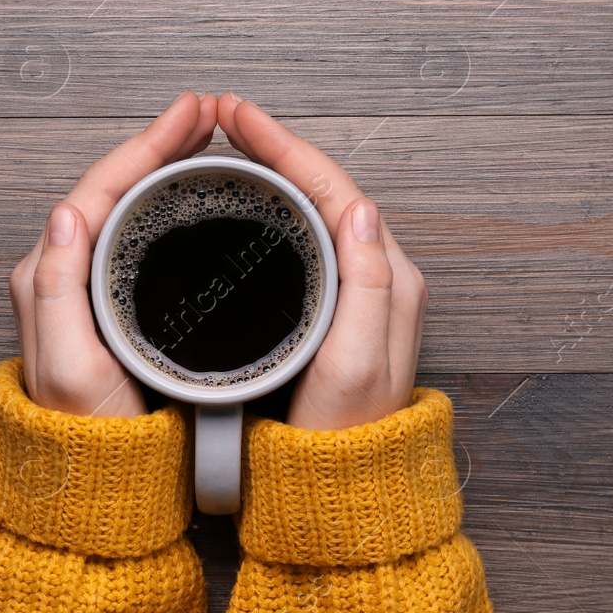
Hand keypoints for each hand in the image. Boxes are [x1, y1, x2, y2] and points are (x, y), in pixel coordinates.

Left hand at [9, 90, 218, 417]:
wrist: (95, 489)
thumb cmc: (86, 437)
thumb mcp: (70, 367)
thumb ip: (57, 290)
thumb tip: (66, 213)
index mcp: (48, 277)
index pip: (99, 189)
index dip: (146, 144)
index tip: (191, 115)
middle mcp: (63, 275)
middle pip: (115, 187)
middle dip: (161, 143)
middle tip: (209, 114)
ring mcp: (89, 289)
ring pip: (128, 206)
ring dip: (165, 166)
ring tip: (206, 139)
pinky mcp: (113, 306)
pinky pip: (138, 234)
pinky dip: (168, 203)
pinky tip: (195, 197)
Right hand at [215, 94, 427, 430]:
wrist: (341, 495)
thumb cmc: (346, 437)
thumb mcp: (356, 360)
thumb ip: (365, 285)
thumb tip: (359, 209)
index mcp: (387, 279)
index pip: (335, 188)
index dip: (285, 145)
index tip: (239, 117)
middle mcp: (376, 278)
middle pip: (323, 188)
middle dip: (275, 145)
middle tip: (224, 118)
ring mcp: (354, 293)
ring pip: (313, 209)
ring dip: (274, 169)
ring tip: (230, 144)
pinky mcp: (331, 312)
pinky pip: (304, 238)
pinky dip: (273, 208)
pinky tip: (245, 204)